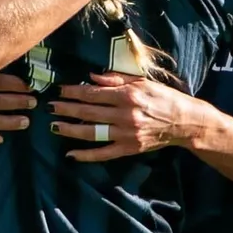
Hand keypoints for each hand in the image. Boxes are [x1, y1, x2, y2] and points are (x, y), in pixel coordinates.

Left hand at [50, 72, 195, 161]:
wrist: (183, 121)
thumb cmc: (163, 97)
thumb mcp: (142, 81)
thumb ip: (116, 79)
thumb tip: (91, 77)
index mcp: (127, 95)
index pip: (93, 93)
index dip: (74, 92)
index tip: (60, 90)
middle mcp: (125, 115)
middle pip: (88, 112)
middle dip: (66, 109)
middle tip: (49, 106)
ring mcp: (126, 134)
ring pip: (91, 133)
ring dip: (70, 130)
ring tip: (54, 126)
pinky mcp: (128, 149)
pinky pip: (103, 154)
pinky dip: (86, 155)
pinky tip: (71, 154)